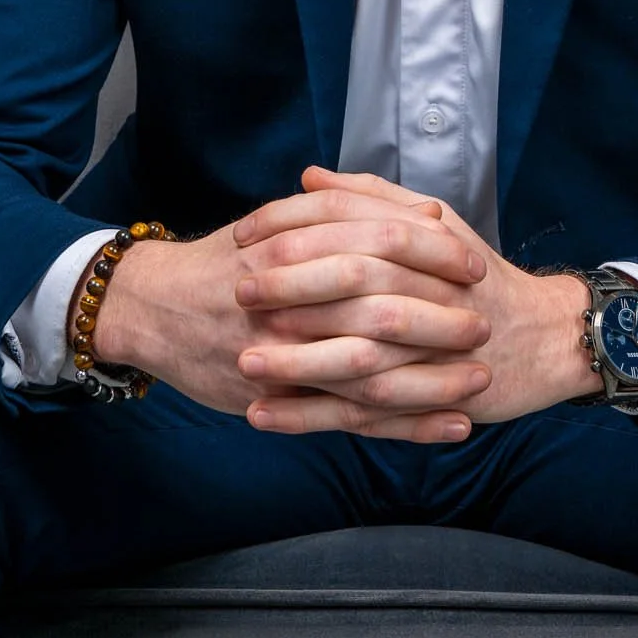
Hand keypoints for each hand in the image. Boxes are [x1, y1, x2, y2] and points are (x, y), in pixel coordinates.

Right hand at [82, 185, 491, 440]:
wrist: (151, 308)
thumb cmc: (226, 262)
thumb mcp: (281, 221)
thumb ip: (350, 212)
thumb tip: (427, 212)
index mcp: (296, 247)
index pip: (376, 243)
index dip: (429, 253)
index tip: (472, 260)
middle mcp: (290, 301)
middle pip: (378, 307)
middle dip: (438, 317)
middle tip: (486, 321)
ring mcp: (284, 356)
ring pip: (369, 371)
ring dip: (430, 379)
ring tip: (480, 380)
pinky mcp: (280, 400)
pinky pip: (351, 419)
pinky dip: (404, 425)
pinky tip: (448, 426)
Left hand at [232, 167, 602, 433]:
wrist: (542, 339)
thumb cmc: (478, 278)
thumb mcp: (435, 225)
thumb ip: (372, 197)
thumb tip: (309, 177)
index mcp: (423, 241)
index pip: (350, 220)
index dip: (291, 224)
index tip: (243, 234)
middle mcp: (428, 290)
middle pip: (353, 281)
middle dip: (290, 286)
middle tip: (237, 291)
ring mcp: (429, 349)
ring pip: (355, 355)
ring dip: (294, 362)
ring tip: (241, 362)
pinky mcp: (427, 399)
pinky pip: (360, 414)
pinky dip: (308, 417)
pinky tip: (263, 416)